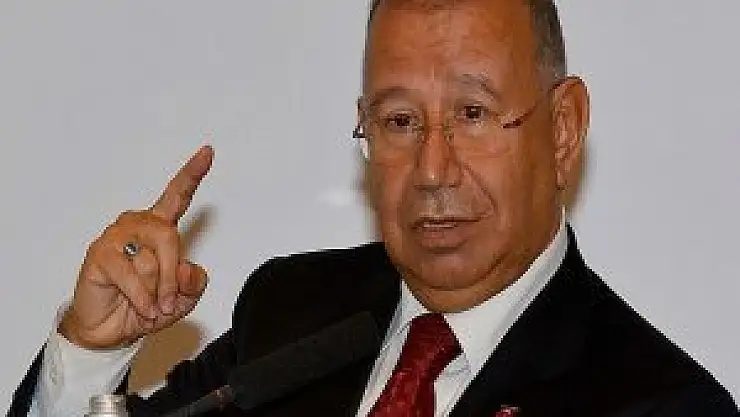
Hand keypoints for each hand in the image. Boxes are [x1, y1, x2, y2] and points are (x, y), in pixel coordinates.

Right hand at [59, 146, 213, 348]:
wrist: (113, 330)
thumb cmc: (148, 306)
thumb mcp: (183, 298)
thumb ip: (193, 282)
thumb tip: (185, 268)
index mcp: (160, 227)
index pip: (178, 196)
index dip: (193, 174)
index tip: (207, 152)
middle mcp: (138, 225)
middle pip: (168, 237)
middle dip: (172, 275)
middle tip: (168, 300)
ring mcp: (116, 237)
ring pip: (150, 260)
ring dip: (156, 291)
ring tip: (149, 304)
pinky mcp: (100, 254)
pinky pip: (131, 275)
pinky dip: (141, 297)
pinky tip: (140, 307)